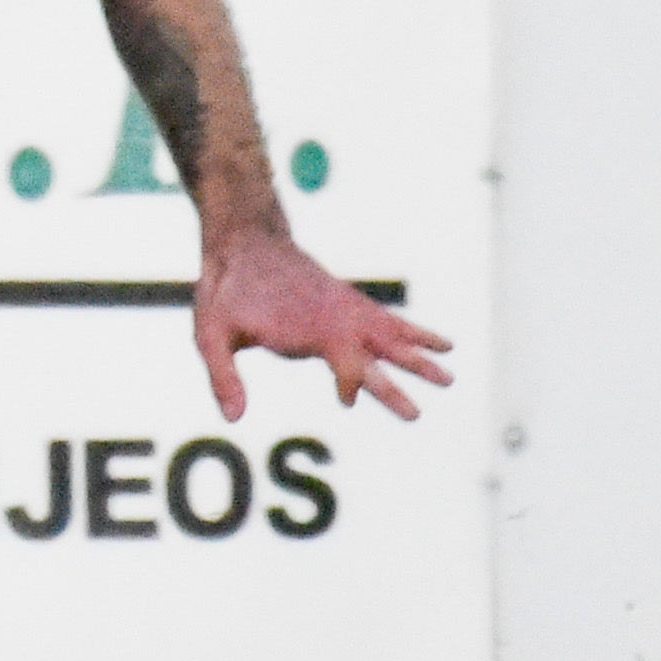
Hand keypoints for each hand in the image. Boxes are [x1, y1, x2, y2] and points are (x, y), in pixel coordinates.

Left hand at [191, 229, 453, 423]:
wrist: (244, 241)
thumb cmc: (225, 291)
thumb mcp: (210, 331)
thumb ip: (222, 375)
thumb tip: (234, 419)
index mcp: (309, 328)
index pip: (345, 363)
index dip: (350, 383)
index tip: (345, 401)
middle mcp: (336, 319)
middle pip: (376, 356)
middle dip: (397, 384)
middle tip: (418, 414)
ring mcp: (346, 309)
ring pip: (392, 336)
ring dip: (419, 356)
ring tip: (450, 378)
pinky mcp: (348, 302)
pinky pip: (389, 319)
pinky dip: (415, 331)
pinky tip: (442, 343)